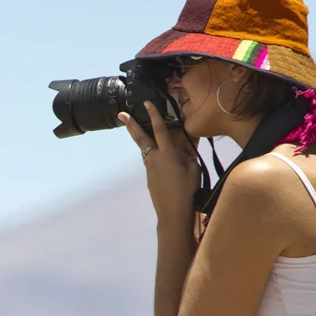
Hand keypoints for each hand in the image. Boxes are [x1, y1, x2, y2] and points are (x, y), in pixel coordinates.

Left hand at [119, 102, 198, 218]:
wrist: (173, 211)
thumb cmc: (187, 190)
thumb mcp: (194, 169)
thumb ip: (188, 155)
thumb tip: (184, 147)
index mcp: (167, 154)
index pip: (160, 130)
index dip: (154, 115)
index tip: (146, 103)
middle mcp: (155, 158)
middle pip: (141, 138)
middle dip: (131, 125)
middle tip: (120, 114)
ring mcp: (150, 168)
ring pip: (145, 149)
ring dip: (142, 139)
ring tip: (138, 129)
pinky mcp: (149, 177)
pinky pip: (151, 161)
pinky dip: (153, 155)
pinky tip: (161, 157)